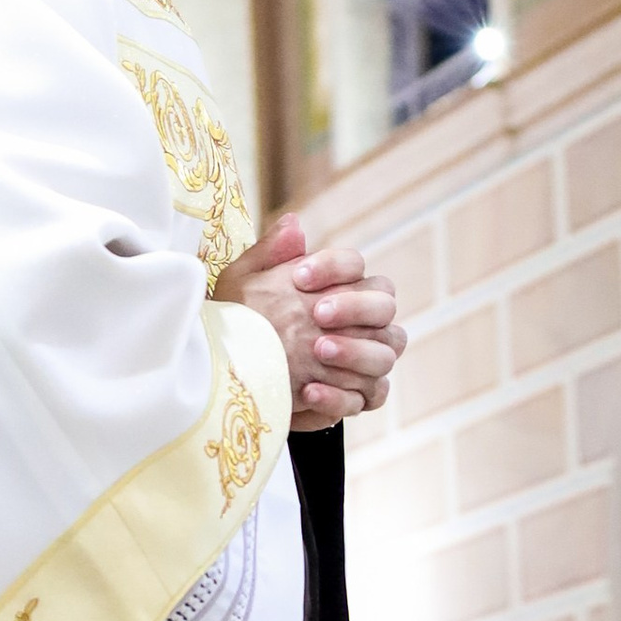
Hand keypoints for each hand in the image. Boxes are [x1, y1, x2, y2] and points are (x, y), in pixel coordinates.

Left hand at [214, 212, 406, 430]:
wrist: (235, 379)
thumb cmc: (241, 327)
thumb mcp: (242, 287)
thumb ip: (269, 254)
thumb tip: (294, 222)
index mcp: (339, 288)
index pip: (356, 267)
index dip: (335, 268)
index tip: (299, 278)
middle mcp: (362, 322)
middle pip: (385, 306)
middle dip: (355, 307)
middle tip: (317, 314)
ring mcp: (365, 362)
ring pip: (385, 353)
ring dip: (356, 351)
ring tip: (318, 350)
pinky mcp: (356, 397)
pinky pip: (370, 396)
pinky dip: (341, 395)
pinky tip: (310, 390)